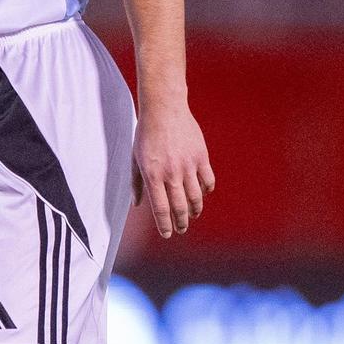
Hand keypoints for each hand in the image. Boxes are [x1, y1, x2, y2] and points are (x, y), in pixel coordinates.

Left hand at [131, 104, 214, 238]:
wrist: (164, 109)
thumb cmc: (146, 133)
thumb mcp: (134, 158)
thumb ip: (136, 183)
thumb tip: (137, 204)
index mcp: (153, 175)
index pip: (160, 208)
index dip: (164, 225)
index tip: (167, 234)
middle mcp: (171, 173)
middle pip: (179, 207)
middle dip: (180, 223)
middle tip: (181, 229)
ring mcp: (188, 165)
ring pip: (196, 197)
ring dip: (194, 210)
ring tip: (192, 215)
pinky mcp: (201, 156)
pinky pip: (208, 180)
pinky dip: (207, 190)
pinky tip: (203, 194)